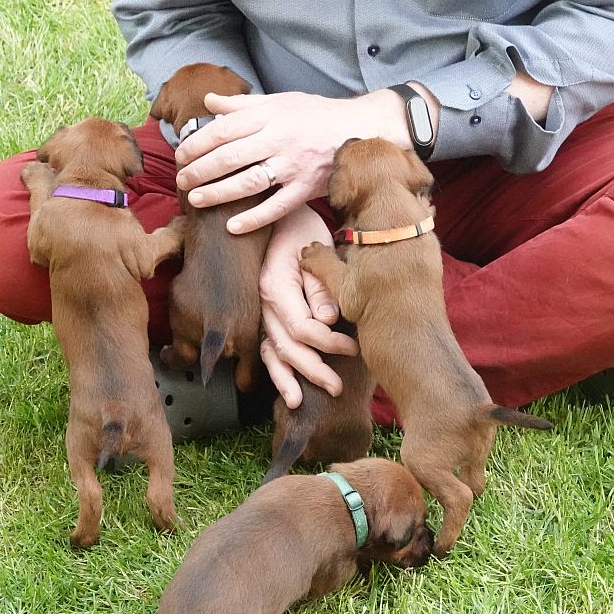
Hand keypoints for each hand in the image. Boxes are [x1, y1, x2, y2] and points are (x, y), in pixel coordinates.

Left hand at [173, 88, 414, 233]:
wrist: (359, 130)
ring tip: (196, 200)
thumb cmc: (316, 115)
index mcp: (270, 115)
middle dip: (200, 169)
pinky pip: (277, 207)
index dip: (197, 143)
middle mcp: (279, 139)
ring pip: (248, 182)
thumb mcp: (280, 100)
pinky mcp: (306, 189)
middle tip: (181, 180)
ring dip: (218, 193)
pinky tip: (233, 227)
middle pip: (230, 157)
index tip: (181, 154)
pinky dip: (254, 219)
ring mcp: (293, 166)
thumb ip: (243, 104)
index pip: (224, 129)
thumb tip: (209, 101)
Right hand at [258, 205, 357, 407]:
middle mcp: (263, 302)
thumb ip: (320, 286)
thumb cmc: (301, 226)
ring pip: (271, 351)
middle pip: (287, 346)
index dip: (329, 343)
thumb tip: (328, 321)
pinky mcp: (264, 313)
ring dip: (286, 378)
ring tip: (298, 402)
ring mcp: (260, 309)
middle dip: (312, 370)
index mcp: (276, 286)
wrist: (275, 211)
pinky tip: (285, 385)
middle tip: (335, 389)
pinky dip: (275, 367)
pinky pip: (266, 345)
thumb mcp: (316, 247)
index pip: (303, 328)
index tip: (353, 346)